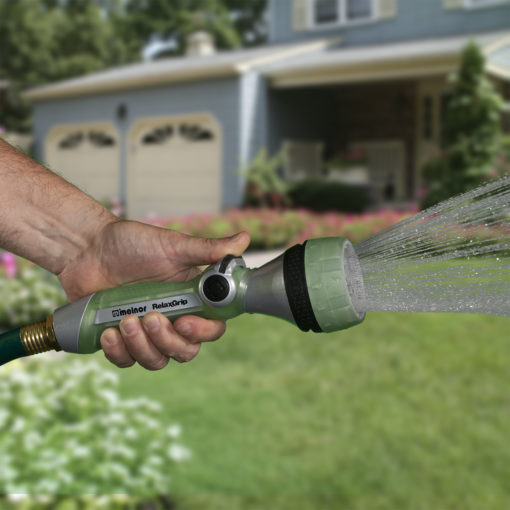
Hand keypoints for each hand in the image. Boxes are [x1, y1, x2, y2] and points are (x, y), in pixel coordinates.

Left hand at [57, 219, 249, 369]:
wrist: (87, 249)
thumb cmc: (132, 244)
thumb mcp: (173, 245)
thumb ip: (208, 249)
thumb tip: (244, 240)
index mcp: (190, 299)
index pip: (211, 327)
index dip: (203, 332)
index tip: (185, 321)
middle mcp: (172, 319)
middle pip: (186, 351)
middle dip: (169, 341)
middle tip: (150, 318)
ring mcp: (145, 333)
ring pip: (157, 361)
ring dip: (142, 346)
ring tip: (125, 319)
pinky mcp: (121, 340)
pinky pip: (127, 361)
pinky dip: (119, 352)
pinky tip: (108, 331)